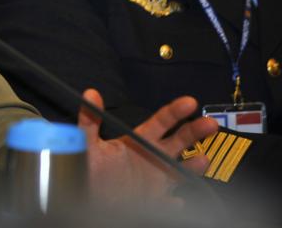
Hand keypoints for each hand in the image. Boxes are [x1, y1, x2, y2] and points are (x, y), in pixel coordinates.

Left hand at [81, 88, 216, 202]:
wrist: (87, 195)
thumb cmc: (89, 167)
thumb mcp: (88, 142)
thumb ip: (90, 120)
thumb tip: (91, 94)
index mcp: (139, 140)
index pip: (162, 122)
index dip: (175, 111)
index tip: (190, 102)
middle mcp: (153, 157)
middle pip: (180, 141)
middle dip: (195, 131)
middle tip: (210, 124)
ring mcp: (157, 178)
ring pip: (182, 170)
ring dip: (194, 166)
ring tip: (203, 159)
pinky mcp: (155, 200)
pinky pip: (169, 203)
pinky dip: (175, 203)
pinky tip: (178, 200)